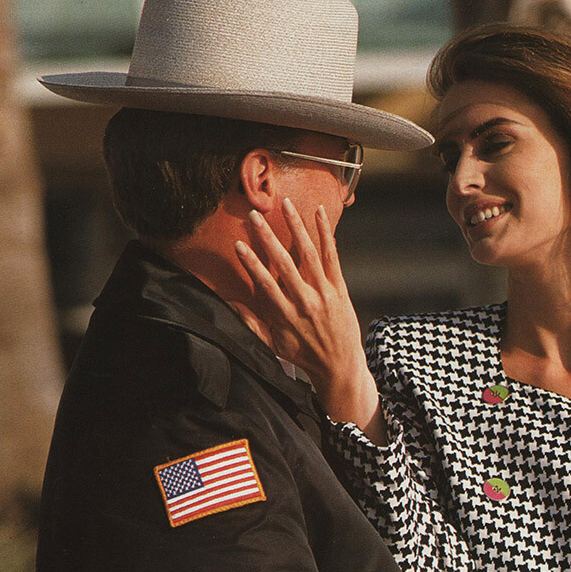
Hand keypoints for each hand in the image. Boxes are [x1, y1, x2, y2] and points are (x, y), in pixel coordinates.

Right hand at [233, 200, 378, 425]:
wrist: (339, 366)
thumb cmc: (304, 356)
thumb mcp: (275, 345)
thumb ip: (252, 325)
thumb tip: (231, 306)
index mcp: (286, 315)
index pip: (266, 284)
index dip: (252, 263)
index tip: (239, 245)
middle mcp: (305, 302)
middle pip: (284, 264)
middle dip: (268, 238)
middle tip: (255, 216)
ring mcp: (324, 294)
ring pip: (308, 254)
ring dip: (296, 227)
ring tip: (286, 205)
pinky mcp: (340, 289)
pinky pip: (332, 257)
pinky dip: (325, 234)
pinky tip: (319, 213)